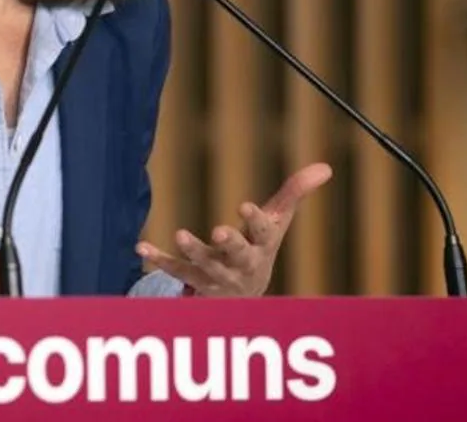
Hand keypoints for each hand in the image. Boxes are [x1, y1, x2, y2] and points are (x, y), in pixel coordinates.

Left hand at [136, 163, 331, 296]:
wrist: (243, 299)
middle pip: (237, 254)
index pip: (263, 232)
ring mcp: (217, 274)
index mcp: (262, 246)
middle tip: (220, 231)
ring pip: (205, 265)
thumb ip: (294, 194)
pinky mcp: (193, 280)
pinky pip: (175, 270)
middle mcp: (241, 264)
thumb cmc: (260, 249)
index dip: (256, 220)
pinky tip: (141, 247)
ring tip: (180, 234)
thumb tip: (325, 166)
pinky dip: (159, 259)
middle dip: (231, 243)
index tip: (245, 206)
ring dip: (193, 250)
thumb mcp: (278, 223)